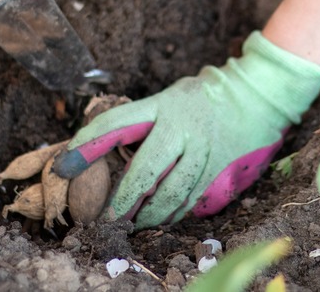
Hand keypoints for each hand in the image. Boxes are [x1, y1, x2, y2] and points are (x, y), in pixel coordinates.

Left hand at [53, 31, 319, 228]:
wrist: (256, 97)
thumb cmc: (202, 97)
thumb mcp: (167, 99)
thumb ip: (140, 121)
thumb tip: (97, 145)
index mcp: (162, 106)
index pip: (115, 125)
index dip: (86, 146)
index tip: (63, 167)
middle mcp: (181, 129)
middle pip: (145, 172)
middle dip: (124, 201)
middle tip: (109, 219)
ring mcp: (203, 151)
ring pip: (171, 193)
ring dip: (150, 214)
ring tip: (135, 224)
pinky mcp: (219, 169)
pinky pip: (193, 198)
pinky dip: (175, 213)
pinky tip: (163, 218)